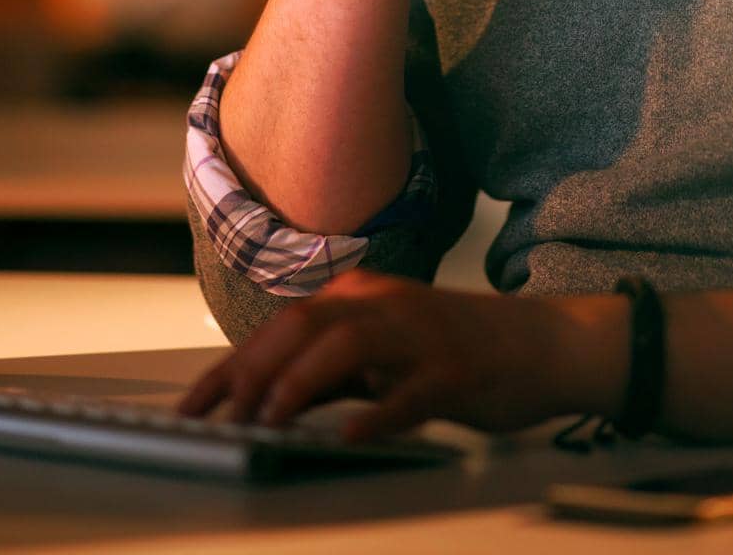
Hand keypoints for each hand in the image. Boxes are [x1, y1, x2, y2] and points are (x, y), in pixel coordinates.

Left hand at [177, 269, 623, 443]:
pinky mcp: (453, 369)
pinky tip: (350, 435)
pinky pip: (408, 392)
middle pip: (301, 325)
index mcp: (359, 296)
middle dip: (253, 371)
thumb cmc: (454, 352)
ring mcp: (419, 334)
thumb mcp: (382, 352)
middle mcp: (382, 304)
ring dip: (300, 382)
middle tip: (224, 419)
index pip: (277, 327)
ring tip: (271, 420)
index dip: (229, 368)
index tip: (191, 408)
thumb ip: (329, 367)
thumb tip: (261, 398)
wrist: (541, 343)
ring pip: (346, 344)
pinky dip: (375, 413)